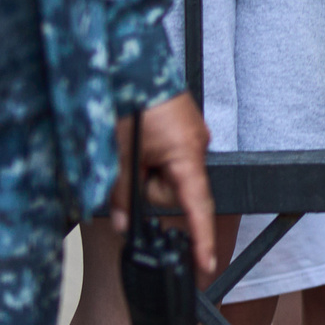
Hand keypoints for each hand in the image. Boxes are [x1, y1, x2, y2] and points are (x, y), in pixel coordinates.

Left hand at [110, 94, 217, 282]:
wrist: (130, 60)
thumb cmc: (130, 100)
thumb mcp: (119, 153)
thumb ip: (121, 193)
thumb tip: (122, 223)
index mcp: (187, 153)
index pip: (198, 206)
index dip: (200, 238)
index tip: (204, 264)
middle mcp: (196, 143)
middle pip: (173, 188)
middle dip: (146, 185)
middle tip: (124, 162)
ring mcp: (189, 132)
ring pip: (165, 170)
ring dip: (143, 165)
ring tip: (126, 141)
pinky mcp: (179, 124)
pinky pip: (165, 152)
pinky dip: (148, 152)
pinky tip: (134, 136)